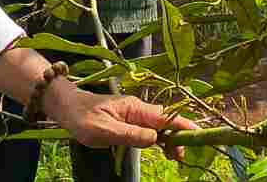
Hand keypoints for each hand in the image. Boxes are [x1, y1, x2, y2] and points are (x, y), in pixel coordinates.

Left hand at [47, 81, 196, 158]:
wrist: (68, 108)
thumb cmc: (83, 118)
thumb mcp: (104, 130)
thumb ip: (129, 134)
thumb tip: (154, 139)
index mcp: (135, 108)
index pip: (165, 117)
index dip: (183, 125)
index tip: (198, 134)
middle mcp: (139, 110)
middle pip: (166, 122)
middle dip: (179, 136)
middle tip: (184, 157)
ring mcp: (135, 115)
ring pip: (160, 127)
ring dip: (170, 140)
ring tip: (178, 157)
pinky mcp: (130, 122)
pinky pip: (150, 130)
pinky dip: (160, 140)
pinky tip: (164, 149)